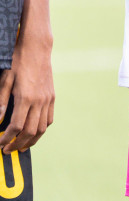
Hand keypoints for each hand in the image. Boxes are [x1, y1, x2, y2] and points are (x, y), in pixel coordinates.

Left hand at [0, 32, 53, 152]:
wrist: (37, 49)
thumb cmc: (17, 62)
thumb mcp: (4, 80)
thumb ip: (1, 101)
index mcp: (25, 98)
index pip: (16, 126)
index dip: (7, 139)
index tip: (0, 145)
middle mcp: (39, 101)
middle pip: (31, 131)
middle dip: (18, 144)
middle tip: (8, 150)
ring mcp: (48, 99)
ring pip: (42, 128)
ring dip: (32, 141)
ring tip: (22, 147)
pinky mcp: (52, 97)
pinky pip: (49, 119)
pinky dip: (41, 129)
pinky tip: (34, 132)